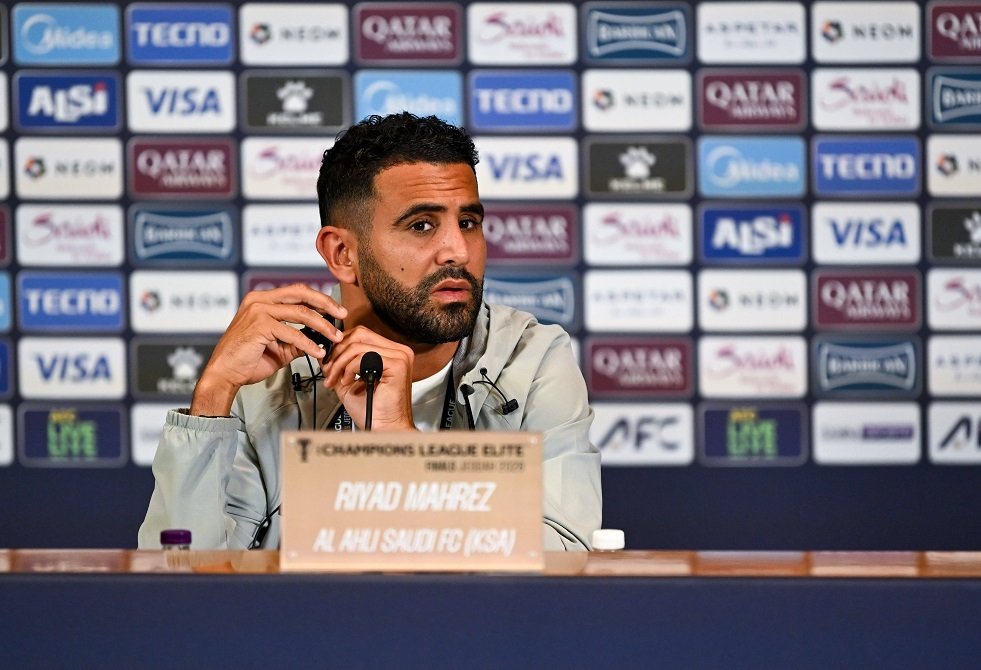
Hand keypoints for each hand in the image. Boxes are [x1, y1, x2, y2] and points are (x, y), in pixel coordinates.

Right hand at [191, 284, 346, 415]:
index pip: (297, 291)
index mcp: (262, 300)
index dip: (319, 298)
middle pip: (301, 293)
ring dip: (322, 326)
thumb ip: (298, 340)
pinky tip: (318, 352)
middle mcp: (259, 300)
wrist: (224, 374)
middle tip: (342, 315)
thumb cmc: (248, 360)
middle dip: (326, 304)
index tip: (336, 309)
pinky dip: (309, 343)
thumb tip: (321, 339)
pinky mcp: (259, 325)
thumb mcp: (280, 348)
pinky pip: (292, 332)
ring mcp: (258, 310)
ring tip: (335, 338)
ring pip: (301, 312)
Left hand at [320, 326, 415, 430]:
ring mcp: (400, 357)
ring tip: (336, 380)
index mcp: (390, 352)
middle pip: (359, 334)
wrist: (384, 429)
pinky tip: (348, 383)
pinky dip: (350, 370)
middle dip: (338, 352)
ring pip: (358, 346)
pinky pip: (364, 358)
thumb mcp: (348, 381)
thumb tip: (323, 351)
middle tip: (329, 370)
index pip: (361, 334)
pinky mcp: (397, 365)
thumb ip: (339, 365)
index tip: (328, 361)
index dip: (341, 345)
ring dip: (340, 364)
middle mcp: (398, 351)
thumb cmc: (372, 411)